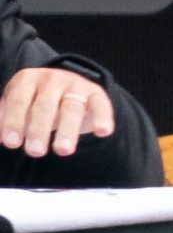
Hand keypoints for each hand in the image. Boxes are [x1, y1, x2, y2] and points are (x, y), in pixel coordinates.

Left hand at [0, 66, 115, 157]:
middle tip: (34, 152)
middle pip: (45, 105)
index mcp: (28, 79)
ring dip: (68, 130)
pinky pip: (101, 106)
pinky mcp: (96, 94)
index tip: (12, 144)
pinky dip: (103, 118)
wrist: (67, 84)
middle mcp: (52, 80)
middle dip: (39, 129)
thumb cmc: (36, 99)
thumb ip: (6, 117)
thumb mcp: (19, 103)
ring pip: (72, 108)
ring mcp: (76, 85)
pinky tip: (103, 132)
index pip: (19, 101)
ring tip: (63, 151)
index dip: (14, 122)